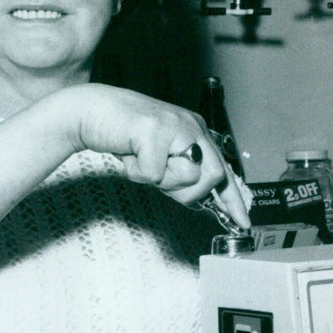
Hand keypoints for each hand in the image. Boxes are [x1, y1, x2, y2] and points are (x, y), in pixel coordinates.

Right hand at [61, 84, 250, 229]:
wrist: (90, 112)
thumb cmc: (123, 135)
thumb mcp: (160, 157)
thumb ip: (180, 172)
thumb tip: (201, 199)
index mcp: (195, 131)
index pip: (223, 169)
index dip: (232, 198)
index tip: (242, 220)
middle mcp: (191, 125)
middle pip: (211, 176)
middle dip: (186, 189)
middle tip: (160, 178)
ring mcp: (175, 125)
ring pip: (186, 176)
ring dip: (160, 179)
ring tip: (142, 159)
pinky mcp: (155, 130)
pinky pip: (154, 174)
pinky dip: (137, 172)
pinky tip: (130, 153)